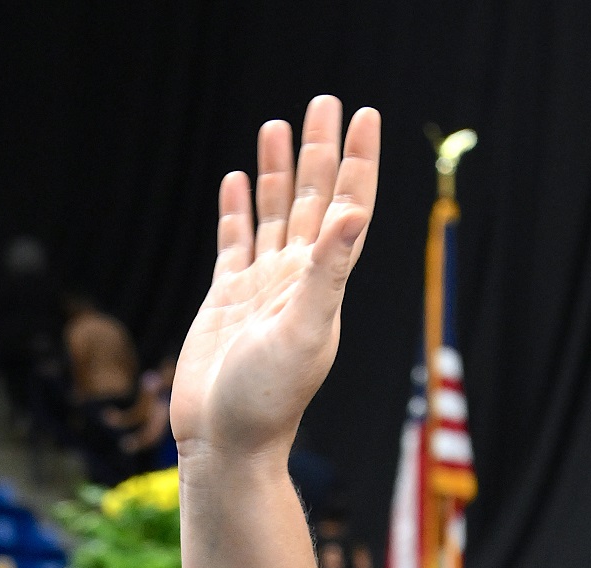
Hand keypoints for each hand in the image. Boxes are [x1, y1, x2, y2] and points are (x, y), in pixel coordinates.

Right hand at [170, 98, 380, 461]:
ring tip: (278, 126)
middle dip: (319, 151)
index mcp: (322, 283)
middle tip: (325, 100)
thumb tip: (353, 213)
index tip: (365, 116)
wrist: (226, 444)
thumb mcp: (304, 332)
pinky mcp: (225, 301)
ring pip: (274, 215)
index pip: (347, 208)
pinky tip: (237, 183)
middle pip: (313, 200)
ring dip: (279, 172)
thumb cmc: (267, 400)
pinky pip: (234, 243)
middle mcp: (296, 280)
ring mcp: (260, 289)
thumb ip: (328, 271)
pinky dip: (237, 211)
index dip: (357, 162)